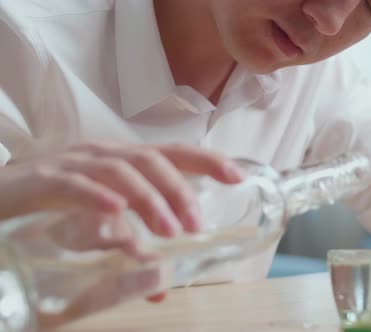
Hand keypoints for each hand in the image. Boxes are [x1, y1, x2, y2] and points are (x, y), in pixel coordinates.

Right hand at [0, 142, 242, 234]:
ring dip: (149, 198)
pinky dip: (97, 194)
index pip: (172, 154)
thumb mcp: (98, 232)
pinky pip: (73, 183)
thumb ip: (129, 252)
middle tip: (196, 224)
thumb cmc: (51, 212)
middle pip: (152, 159)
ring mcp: (72, 165)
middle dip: (180, 189)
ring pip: (120, 169)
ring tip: (169, 230)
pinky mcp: (42, 181)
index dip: (207, 161)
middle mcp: (101, 156)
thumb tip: (162, 282)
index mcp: (121, 163)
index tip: (238, 176)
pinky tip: (116, 211)